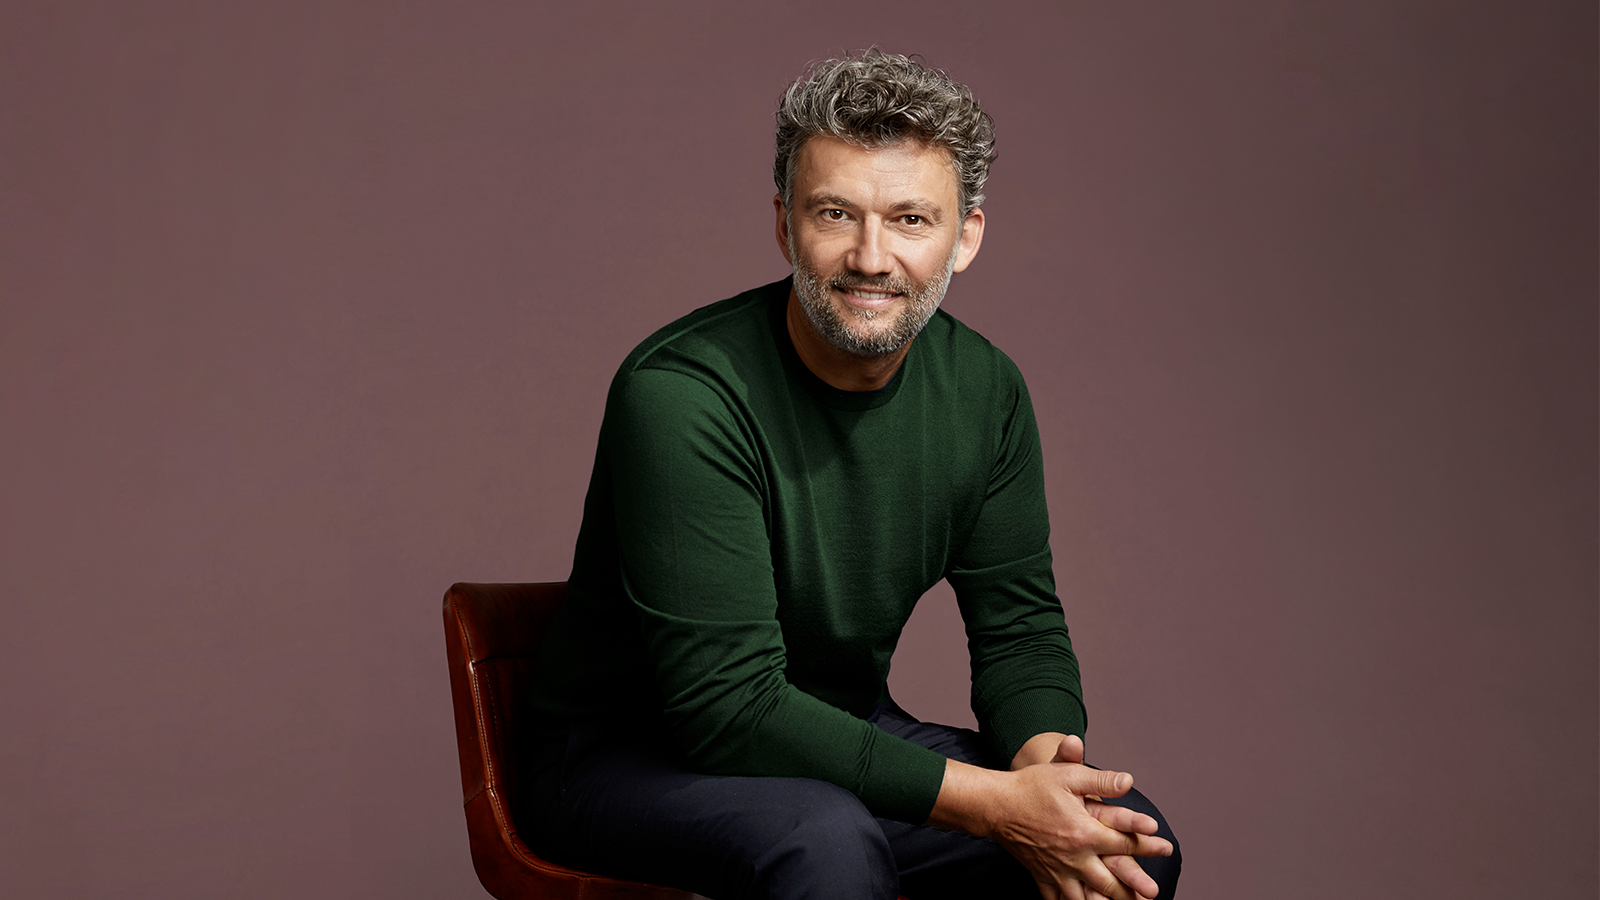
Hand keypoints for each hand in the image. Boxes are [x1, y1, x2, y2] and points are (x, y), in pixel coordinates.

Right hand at [933, 737, 1170, 899]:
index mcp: (1085, 833)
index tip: (1166, 847)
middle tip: (1152, 895)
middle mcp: (1075, 858)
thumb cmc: (1031, 786)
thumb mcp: (1068, 776)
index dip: (1148, 844)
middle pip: (1110, 881)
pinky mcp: (1042, 876)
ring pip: (1086, 898)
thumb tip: (1129, 781)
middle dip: (1133, 889)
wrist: (995, 805)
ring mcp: (1057, 871)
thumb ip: (1100, 781)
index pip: (1124, 842)